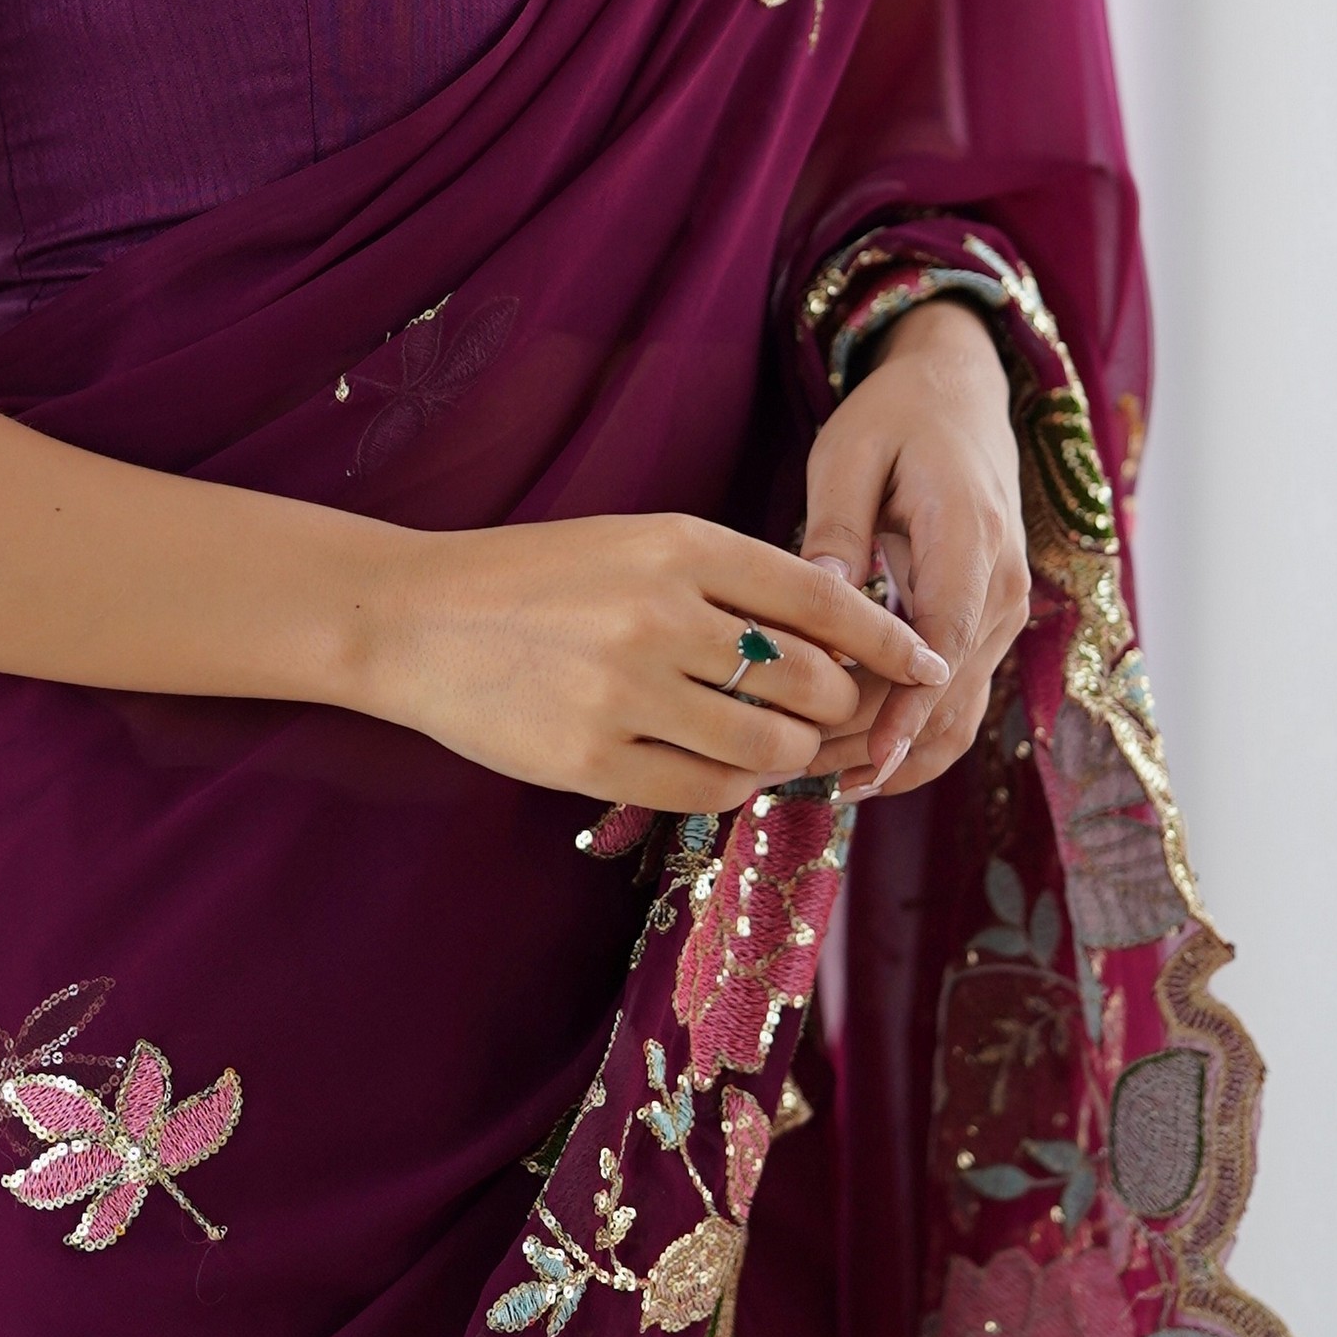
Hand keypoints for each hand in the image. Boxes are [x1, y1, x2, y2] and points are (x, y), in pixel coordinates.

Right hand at [347, 512, 946, 816]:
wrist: (412, 619)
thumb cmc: (534, 580)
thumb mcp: (637, 544)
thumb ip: (730, 581)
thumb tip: (836, 641)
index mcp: (681, 545)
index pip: (823, 597)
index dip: (888, 640)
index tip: (924, 664)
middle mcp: (663, 613)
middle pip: (811, 680)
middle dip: (843, 709)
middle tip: (839, 721)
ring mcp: (628, 690)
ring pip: (770, 746)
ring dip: (794, 758)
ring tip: (783, 751)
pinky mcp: (594, 757)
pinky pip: (709, 792)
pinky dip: (735, 789)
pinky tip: (725, 773)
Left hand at [797, 299, 1034, 798]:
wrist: (960, 397)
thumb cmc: (896, 417)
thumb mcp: (849, 452)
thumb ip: (835, 529)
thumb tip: (816, 606)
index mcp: (971, 540)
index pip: (942, 648)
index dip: (904, 714)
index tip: (860, 762)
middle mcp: (1003, 588)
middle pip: (949, 697)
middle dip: (877, 749)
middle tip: (796, 778)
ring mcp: (1003, 613)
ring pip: (959, 713)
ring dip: (895, 756)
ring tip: (817, 786)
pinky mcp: (989, 626)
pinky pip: (959, 700)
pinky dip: (913, 739)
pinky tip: (854, 764)